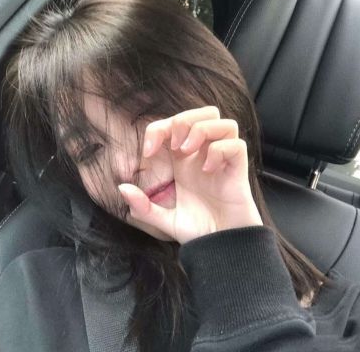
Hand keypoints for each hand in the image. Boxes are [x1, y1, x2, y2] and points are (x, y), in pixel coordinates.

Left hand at [118, 106, 262, 244]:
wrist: (221, 246)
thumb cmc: (197, 230)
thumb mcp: (163, 220)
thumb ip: (142, 207)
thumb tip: (122, 187)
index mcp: (183, 160)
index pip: (174, 125)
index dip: (158, 129)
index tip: (148, 152)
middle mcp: (203, 155)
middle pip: (203, 113)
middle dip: (184, 120)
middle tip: (175, 145)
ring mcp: (222, 161)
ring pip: (223, 123)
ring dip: (202, 130)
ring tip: (189, 152)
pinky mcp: (237, 170)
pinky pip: (236, 145)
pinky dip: (220, 151)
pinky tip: (209, 170)